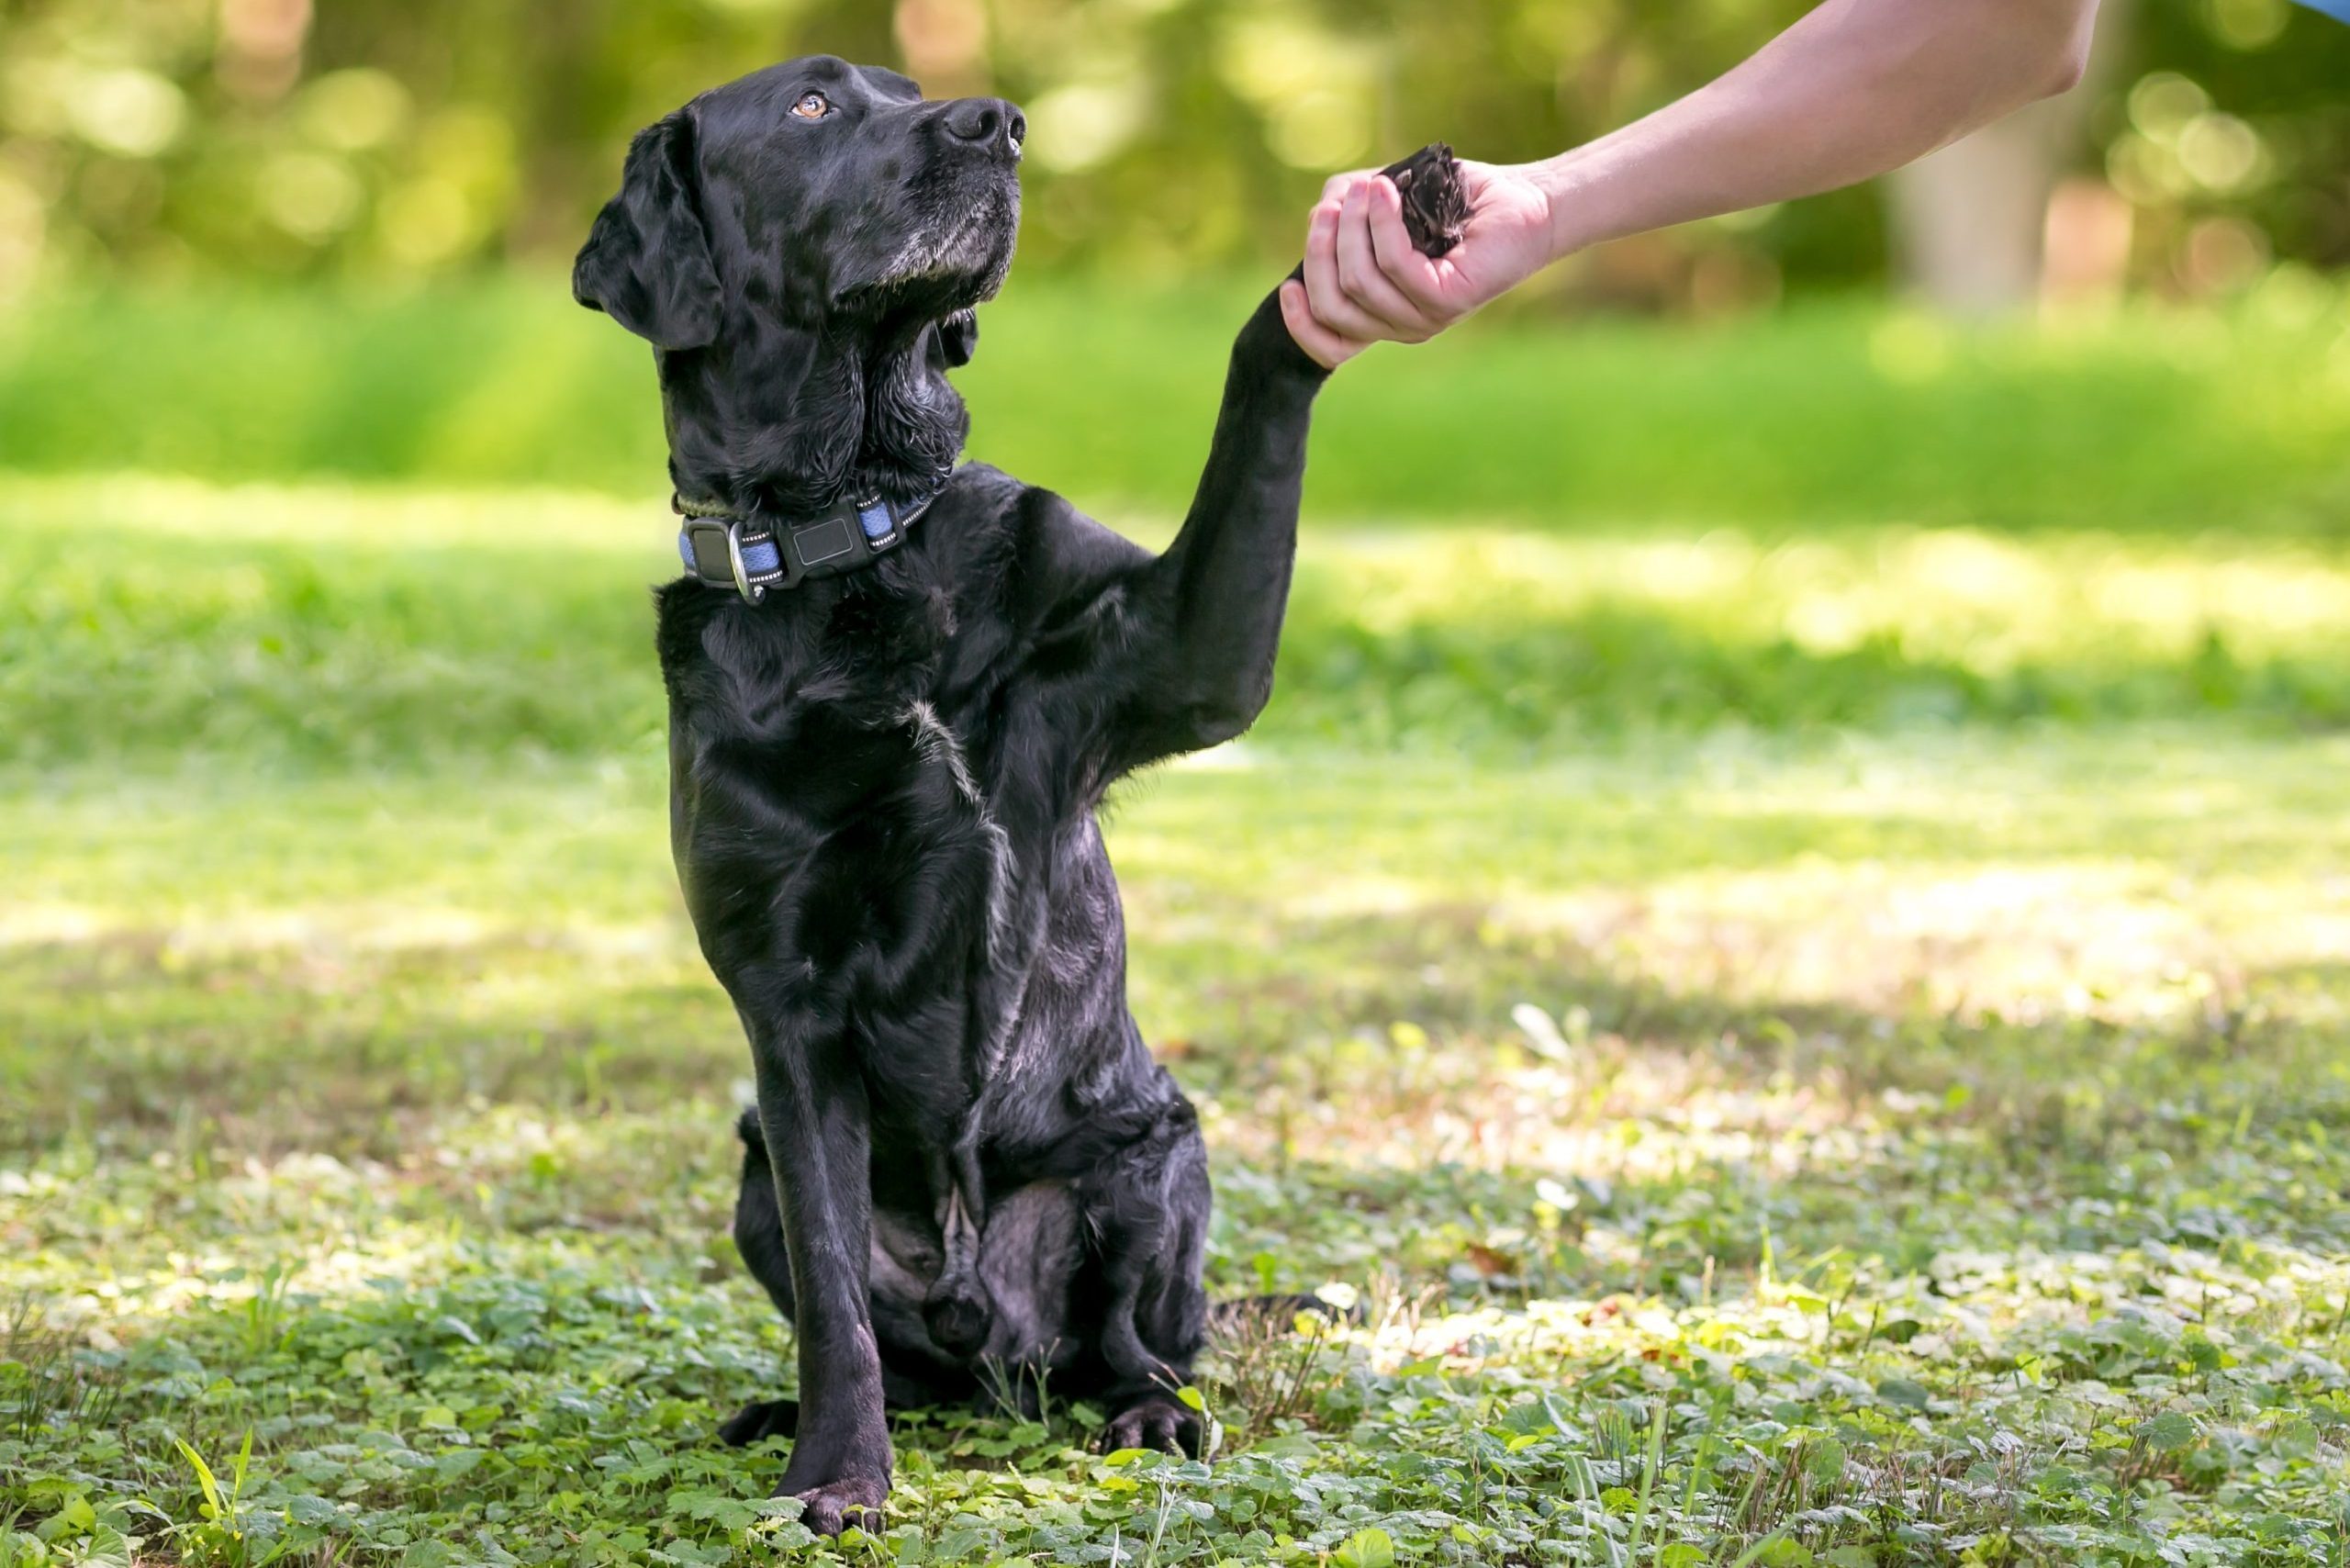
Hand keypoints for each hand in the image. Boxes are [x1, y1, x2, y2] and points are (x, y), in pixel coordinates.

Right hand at [1279, 158, 1557, 369]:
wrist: (1524, 201)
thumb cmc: (1455, 201)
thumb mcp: (1386, 203)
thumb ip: (1347, 209)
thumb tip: (1324, 210)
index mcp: (1384, 313)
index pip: (1329, 346)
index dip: (1300, 324)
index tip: (1288, 287)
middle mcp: (1402, 324)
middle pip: (1333, 305)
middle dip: (1320, 251)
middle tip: (1332, 205)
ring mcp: (1425, 317)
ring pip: (1359, 282)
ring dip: (1352, 227)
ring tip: (1367, 188)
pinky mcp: (1448, 299)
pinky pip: (1395, 265)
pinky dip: (1382, 224)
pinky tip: (1385, 193)